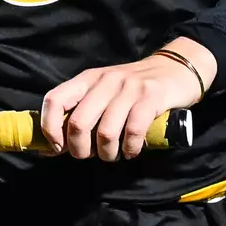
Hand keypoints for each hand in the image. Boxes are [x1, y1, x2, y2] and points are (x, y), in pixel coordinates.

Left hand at [39, 37, 214, 161]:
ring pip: (105, 131)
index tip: (58, 148)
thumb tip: (53, 148)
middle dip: (80, 149)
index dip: (49, 128)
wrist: (176, 69)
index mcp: (87, 79)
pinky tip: (132, 151)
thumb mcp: (103, 92)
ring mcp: (128, 88)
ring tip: (113, 155)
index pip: (55, 99)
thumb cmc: (133, 88)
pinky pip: (133, 131)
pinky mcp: (151, 97)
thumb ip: (82, 113)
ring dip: (107, 153)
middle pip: (78, 122)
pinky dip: (130, 149)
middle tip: (90, 156)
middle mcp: (104, 81)